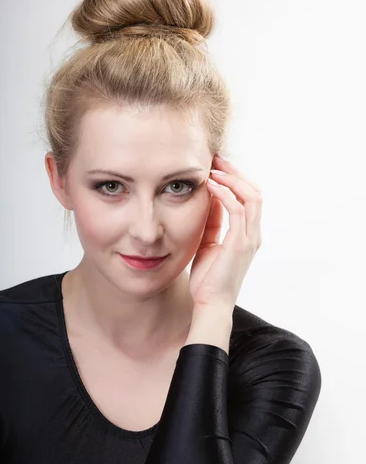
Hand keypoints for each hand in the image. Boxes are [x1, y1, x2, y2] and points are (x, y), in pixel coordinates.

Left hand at [188, 155, 262, 311]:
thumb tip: (211, 198)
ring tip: (213, 169)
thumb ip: (213, 222)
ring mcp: (249, 239)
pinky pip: (237, 210)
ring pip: (251, 196)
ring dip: (232, 179)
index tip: (216, 167)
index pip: (250, 198)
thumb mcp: (209, 244)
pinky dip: (225, 194)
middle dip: (236, 173)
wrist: (210, 304)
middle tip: (216, 159)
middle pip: (255, 192)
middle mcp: (253, 234)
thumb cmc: (208, 279)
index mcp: (248, 235)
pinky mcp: (240, 244)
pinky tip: (210, 186)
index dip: (236, 179)